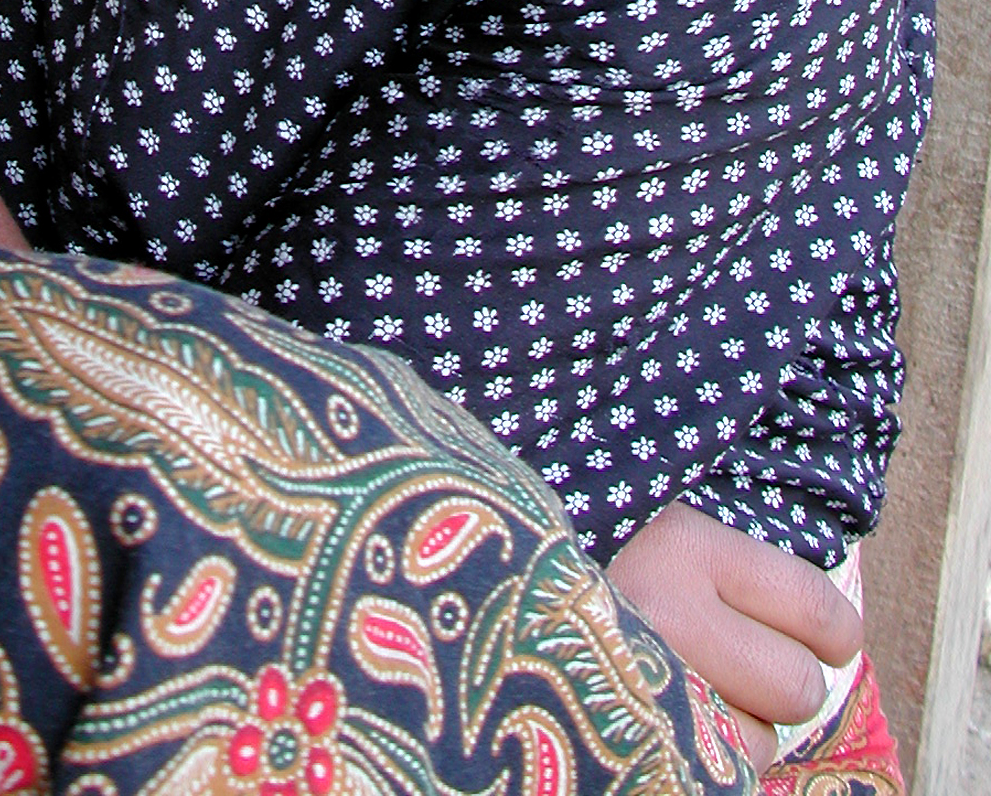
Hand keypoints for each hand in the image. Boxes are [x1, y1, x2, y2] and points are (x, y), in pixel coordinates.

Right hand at [606, 500, 862, 766]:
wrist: (468, 588)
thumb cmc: (582, 555)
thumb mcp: (655, 530)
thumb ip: (727, 568)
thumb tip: (825, 629)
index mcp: (683, 545)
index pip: (818, 610)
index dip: (833, 633)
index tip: (822, 636)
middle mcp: (668, 615)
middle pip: (797, 689)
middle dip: (779, 685)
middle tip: (739, 663)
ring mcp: (645, 685)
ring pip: (758, 746)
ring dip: (736, 730)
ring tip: (683, 690)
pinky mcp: (629, 742)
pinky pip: (712, 775)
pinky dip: (703, 759)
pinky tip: (666, 723)